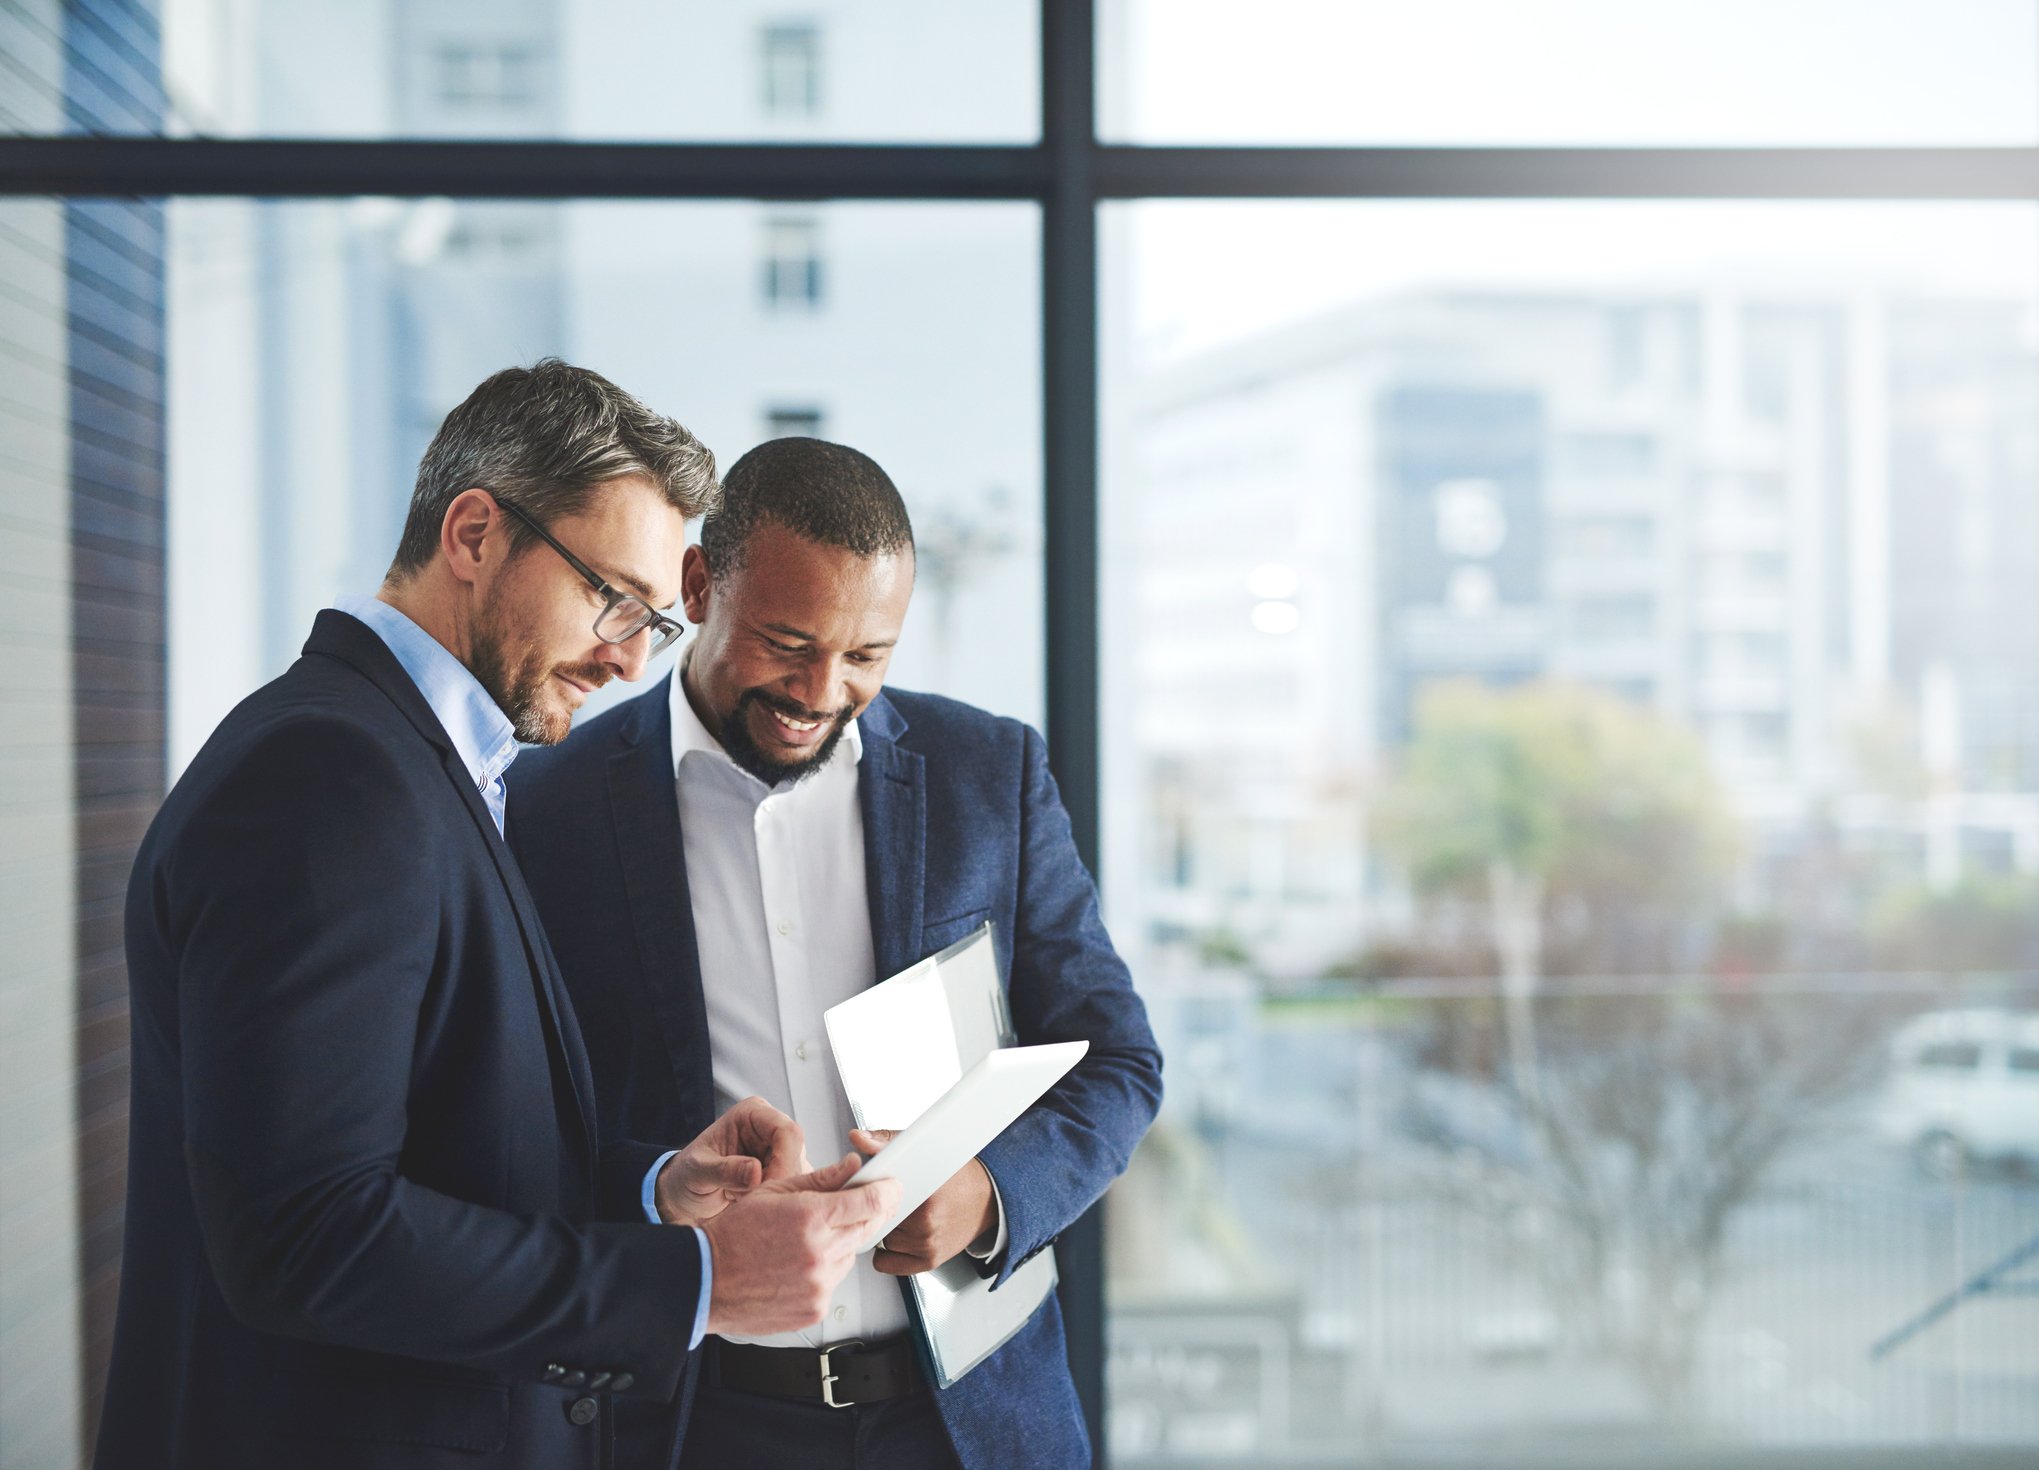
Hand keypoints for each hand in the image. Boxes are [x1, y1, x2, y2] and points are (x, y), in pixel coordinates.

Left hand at [654, 1095, 807, 1226]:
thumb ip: (723, 1170)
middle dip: (780, 1181)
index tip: (768, 1188)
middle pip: (797, 1154)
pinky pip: (792, 1190)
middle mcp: (770, 1130)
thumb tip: (755, 1171)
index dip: (785, 1161)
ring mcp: (779, 1153)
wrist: (682, 1197)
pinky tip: (753, 1207)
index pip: (786, 1131)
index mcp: (752, 1115)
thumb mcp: (697, 1172)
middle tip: (755, 1202)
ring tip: (744, 1202)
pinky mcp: (782, 1175)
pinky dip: (776, 1203)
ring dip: (777, 1194)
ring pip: (799, 1174)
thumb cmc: (686, 1177)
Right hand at [702, 1154, 901, 1336]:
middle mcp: (820, 1253)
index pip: (871, 1202)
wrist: (706, 1281)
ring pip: (851, 1256)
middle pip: (868, 1228)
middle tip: (857, 1206)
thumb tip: (852, 1167)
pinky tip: (798, 1264)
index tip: (891, 1186)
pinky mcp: (816, 1308)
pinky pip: (834, 1283)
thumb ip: (820, 1179)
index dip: (887, 1191)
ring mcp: (819, 1285)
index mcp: (811, 1218)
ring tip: (805, 1240)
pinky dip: (824, 1271)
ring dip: (841, 1244)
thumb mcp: (774, 1192)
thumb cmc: (733, 1235)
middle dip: (868, 1215)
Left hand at [850, 1128, 996, 1275]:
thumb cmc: (957, 1175)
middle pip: (874, 1220)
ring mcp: (926, 1244)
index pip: (874, 1197)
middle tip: (887, 1199)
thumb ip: (886, 1143)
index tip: (865, 1188)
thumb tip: (858, 1139)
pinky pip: (885, 1263)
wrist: (988, 1197)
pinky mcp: (929, 1260)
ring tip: (901, 1214)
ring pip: (879, 1241)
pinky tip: (900, 1235)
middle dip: (875, 1210)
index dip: (865, 1192)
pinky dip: (888, 1252)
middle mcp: (925, 1222)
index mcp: (923, 1193)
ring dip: (883, 1230)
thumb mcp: (923, 1150)